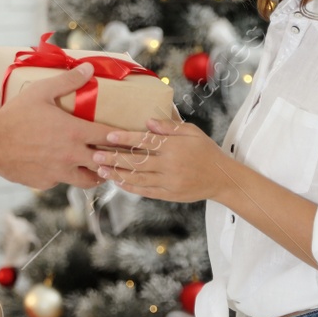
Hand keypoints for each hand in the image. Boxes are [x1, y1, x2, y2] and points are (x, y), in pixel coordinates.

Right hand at [0, 64, 126, 190]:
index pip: (110, 138)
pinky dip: (65, 176)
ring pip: (87, 180)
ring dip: (95, 174)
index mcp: (75, 133)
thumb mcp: (41, 92)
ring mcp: (59, 173)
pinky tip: (61, 167)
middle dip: (114, 160)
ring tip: (97, 168)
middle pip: (105, 164)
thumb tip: (88, 68)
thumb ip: (67, 81)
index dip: (123, 138)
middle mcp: (71, 156)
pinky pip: (62, 182)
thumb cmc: (15, 116)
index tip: (130, 138)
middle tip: (118, 155)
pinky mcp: (46, 183)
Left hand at [91, 117, 232, 202]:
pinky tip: (118, 182)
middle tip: (95, 155)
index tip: (109, 136)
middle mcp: (170, 165)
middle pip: (137, 161)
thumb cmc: (206, 151)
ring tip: (101, 170)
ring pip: (138, 178)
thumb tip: (149, 121)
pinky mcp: (169, 194)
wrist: (221, 178)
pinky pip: (145, 191)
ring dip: (117, 174)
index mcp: (175, 147)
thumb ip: (170, 127)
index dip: (126, 138)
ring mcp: (169, 181)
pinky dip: (130, 187)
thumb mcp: (192, 132)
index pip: (146, 141)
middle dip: (114, 158)